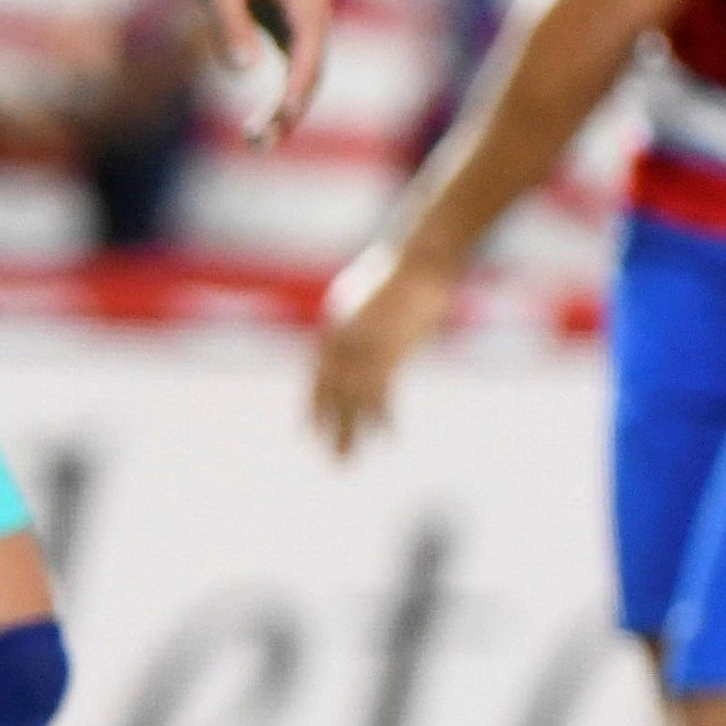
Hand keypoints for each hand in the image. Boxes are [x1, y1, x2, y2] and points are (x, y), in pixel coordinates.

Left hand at [175, 0, 332, 143]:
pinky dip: (283, 94)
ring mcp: (306, 15)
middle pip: (314, 65)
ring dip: (288, 108)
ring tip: (256, 142)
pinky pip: (295, 66)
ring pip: (307, 70)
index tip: (280, 118)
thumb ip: (229, 21)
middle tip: (258, 142)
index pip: (311, 45)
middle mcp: (313, 2)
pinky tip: (263, 124)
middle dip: (291, 107)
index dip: (299, 85)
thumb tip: (244, 71)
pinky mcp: (290, 25)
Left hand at [311, 237, 459, 454]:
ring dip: (351, 435)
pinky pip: (383, 393)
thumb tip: (352, 342)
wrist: (417, 261)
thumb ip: (355, 325)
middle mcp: (341, 343)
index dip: (314, 407)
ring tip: (346, 464)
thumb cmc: (397, 275)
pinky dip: (384, 419)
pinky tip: (388, 440)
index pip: (318, 378)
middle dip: (330, 429)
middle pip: (331, 395)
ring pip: (352, 401)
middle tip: (332, 460)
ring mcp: (364, 349)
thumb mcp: (364, 298)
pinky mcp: (390, 351)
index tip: (307, 433)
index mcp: (333, 331)